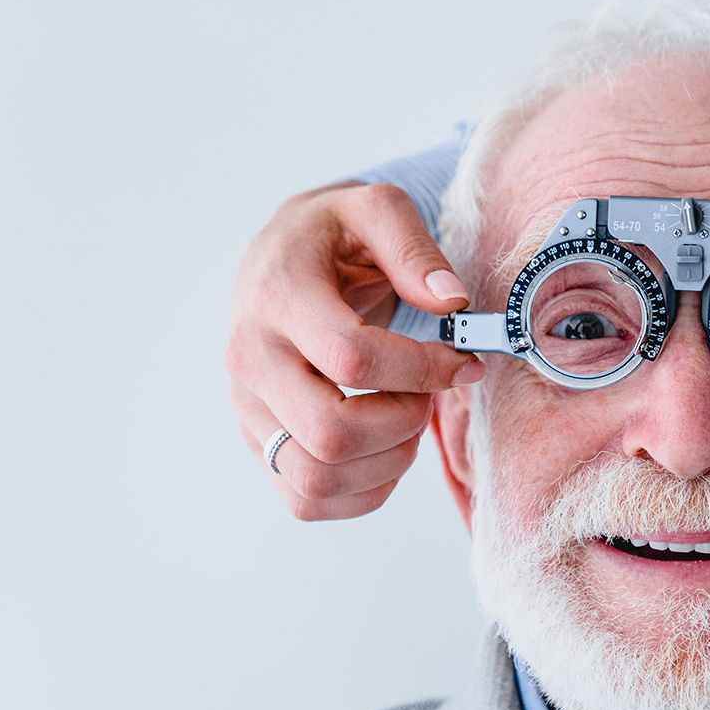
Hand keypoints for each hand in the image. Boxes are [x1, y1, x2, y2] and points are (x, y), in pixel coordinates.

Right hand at [226, 181, 484, 519]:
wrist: (279, 260)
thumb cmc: (333, 237)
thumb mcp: (374, 209)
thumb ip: (415, 248)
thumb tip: (452, 301)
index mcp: (276, 294)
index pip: (350, 358)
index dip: (421, 370)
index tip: (461, 362)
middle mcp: (249, 357)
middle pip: (330, 433)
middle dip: (403, 424)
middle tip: (425, 396)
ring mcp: (248, 407)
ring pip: (316, 478)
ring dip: (387, 463)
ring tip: (408, 420)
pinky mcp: (258, 441)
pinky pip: (306, 500)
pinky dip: (362, 492)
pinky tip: (387, 449)